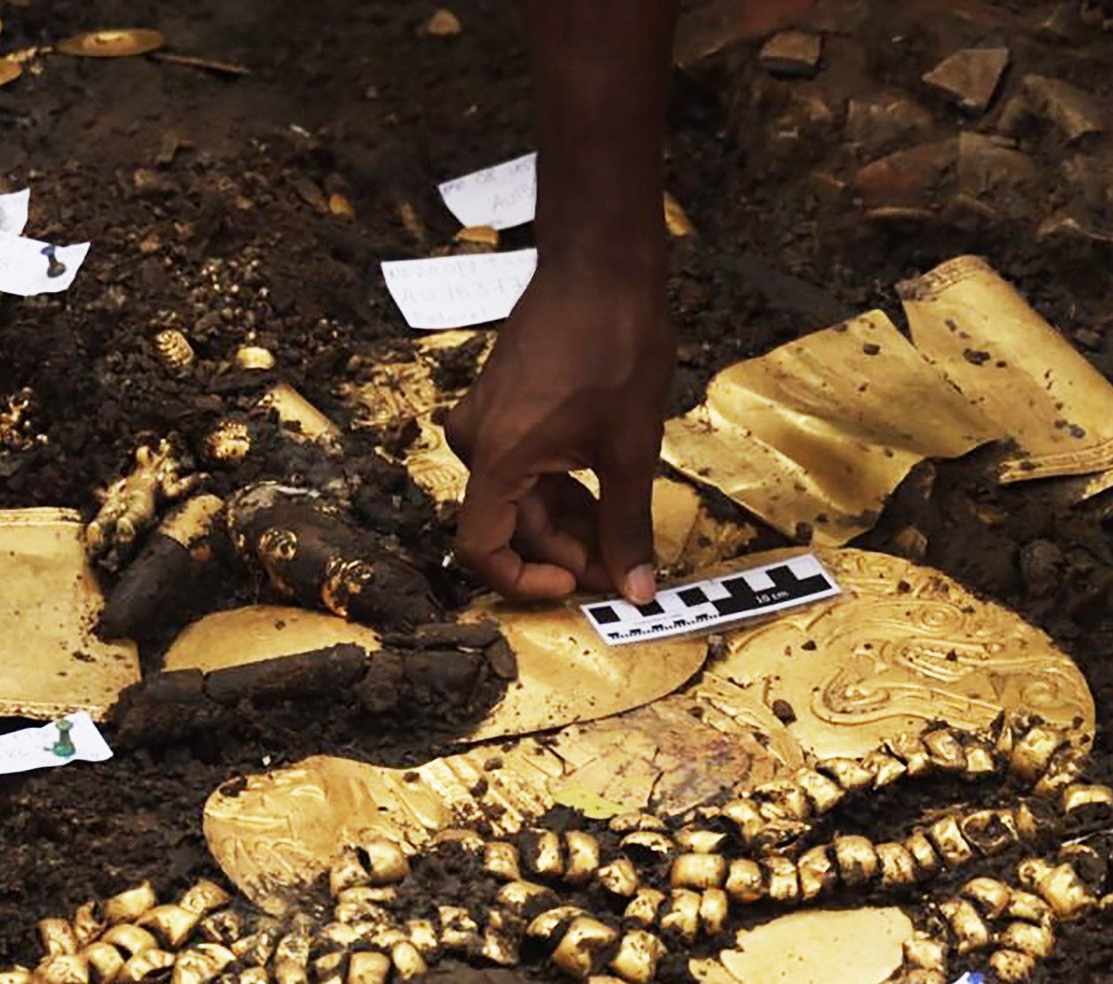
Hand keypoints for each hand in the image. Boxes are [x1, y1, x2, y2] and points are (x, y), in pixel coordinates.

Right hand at [445, 262, 671, 603]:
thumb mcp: (631, 447)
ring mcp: (487, 420)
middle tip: (627, 567)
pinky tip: (608, 494)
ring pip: (521, 498)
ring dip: (570, 523)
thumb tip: (635, 588)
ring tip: (626, 532)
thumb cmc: (615, 345)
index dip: (528, 581)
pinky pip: (524, 466)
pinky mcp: (503, 405)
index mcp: (498, 456)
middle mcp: (478, 441)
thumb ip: (627, 525)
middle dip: (569, 553)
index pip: (482, 549)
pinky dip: (562, 489)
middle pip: (512, 526)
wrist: (602, 265)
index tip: (579, 584)